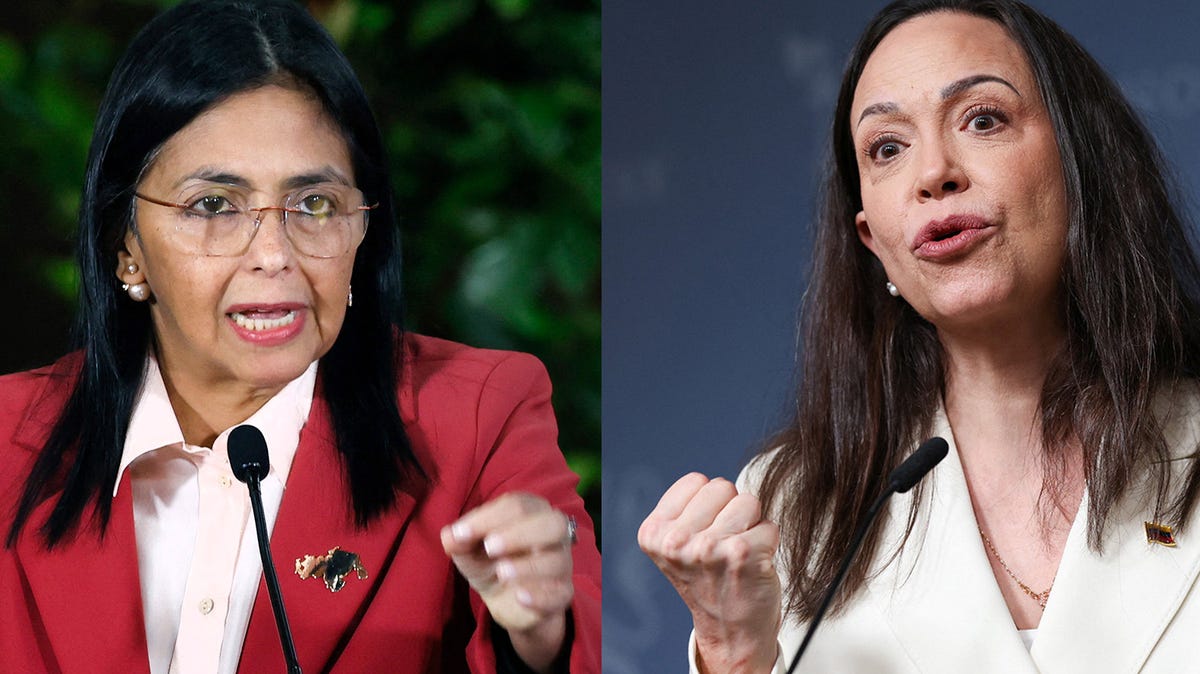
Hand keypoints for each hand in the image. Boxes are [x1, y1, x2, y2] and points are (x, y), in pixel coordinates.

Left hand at [442, 492, 574, 670]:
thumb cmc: (492, 563)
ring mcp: (561, 565)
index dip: (488, 517)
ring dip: (528, 566)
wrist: (509, 602)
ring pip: (558, 559)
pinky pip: (560, 593)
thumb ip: (459, 541)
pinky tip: (519, 596)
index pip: (518, 505)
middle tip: (489, 547)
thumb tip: (450, 535)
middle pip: (553, 523)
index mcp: (531, 512)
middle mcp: (552, 534)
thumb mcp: (470, 552)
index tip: (460, 533)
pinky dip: (540, 595)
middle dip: (520, 533)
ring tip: (501, 572)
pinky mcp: (562, 594)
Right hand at [638, 473, 781, 673]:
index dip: (708, 504)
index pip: (696, 481)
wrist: (731, 631)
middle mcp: (676, 541)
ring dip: (751, 525)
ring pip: (748, 501)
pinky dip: (768, 542)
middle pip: (722, 486)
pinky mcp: (743, 554)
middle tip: (724, 545)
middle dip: (730, 510)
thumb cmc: (710, 582)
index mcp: (654, 533)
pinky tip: (754, 565)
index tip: (704, 533)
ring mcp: (709, 548)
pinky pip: (770, 525)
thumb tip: (715, 482)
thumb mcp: (676, 546)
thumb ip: (685, 511)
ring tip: (739, 553)